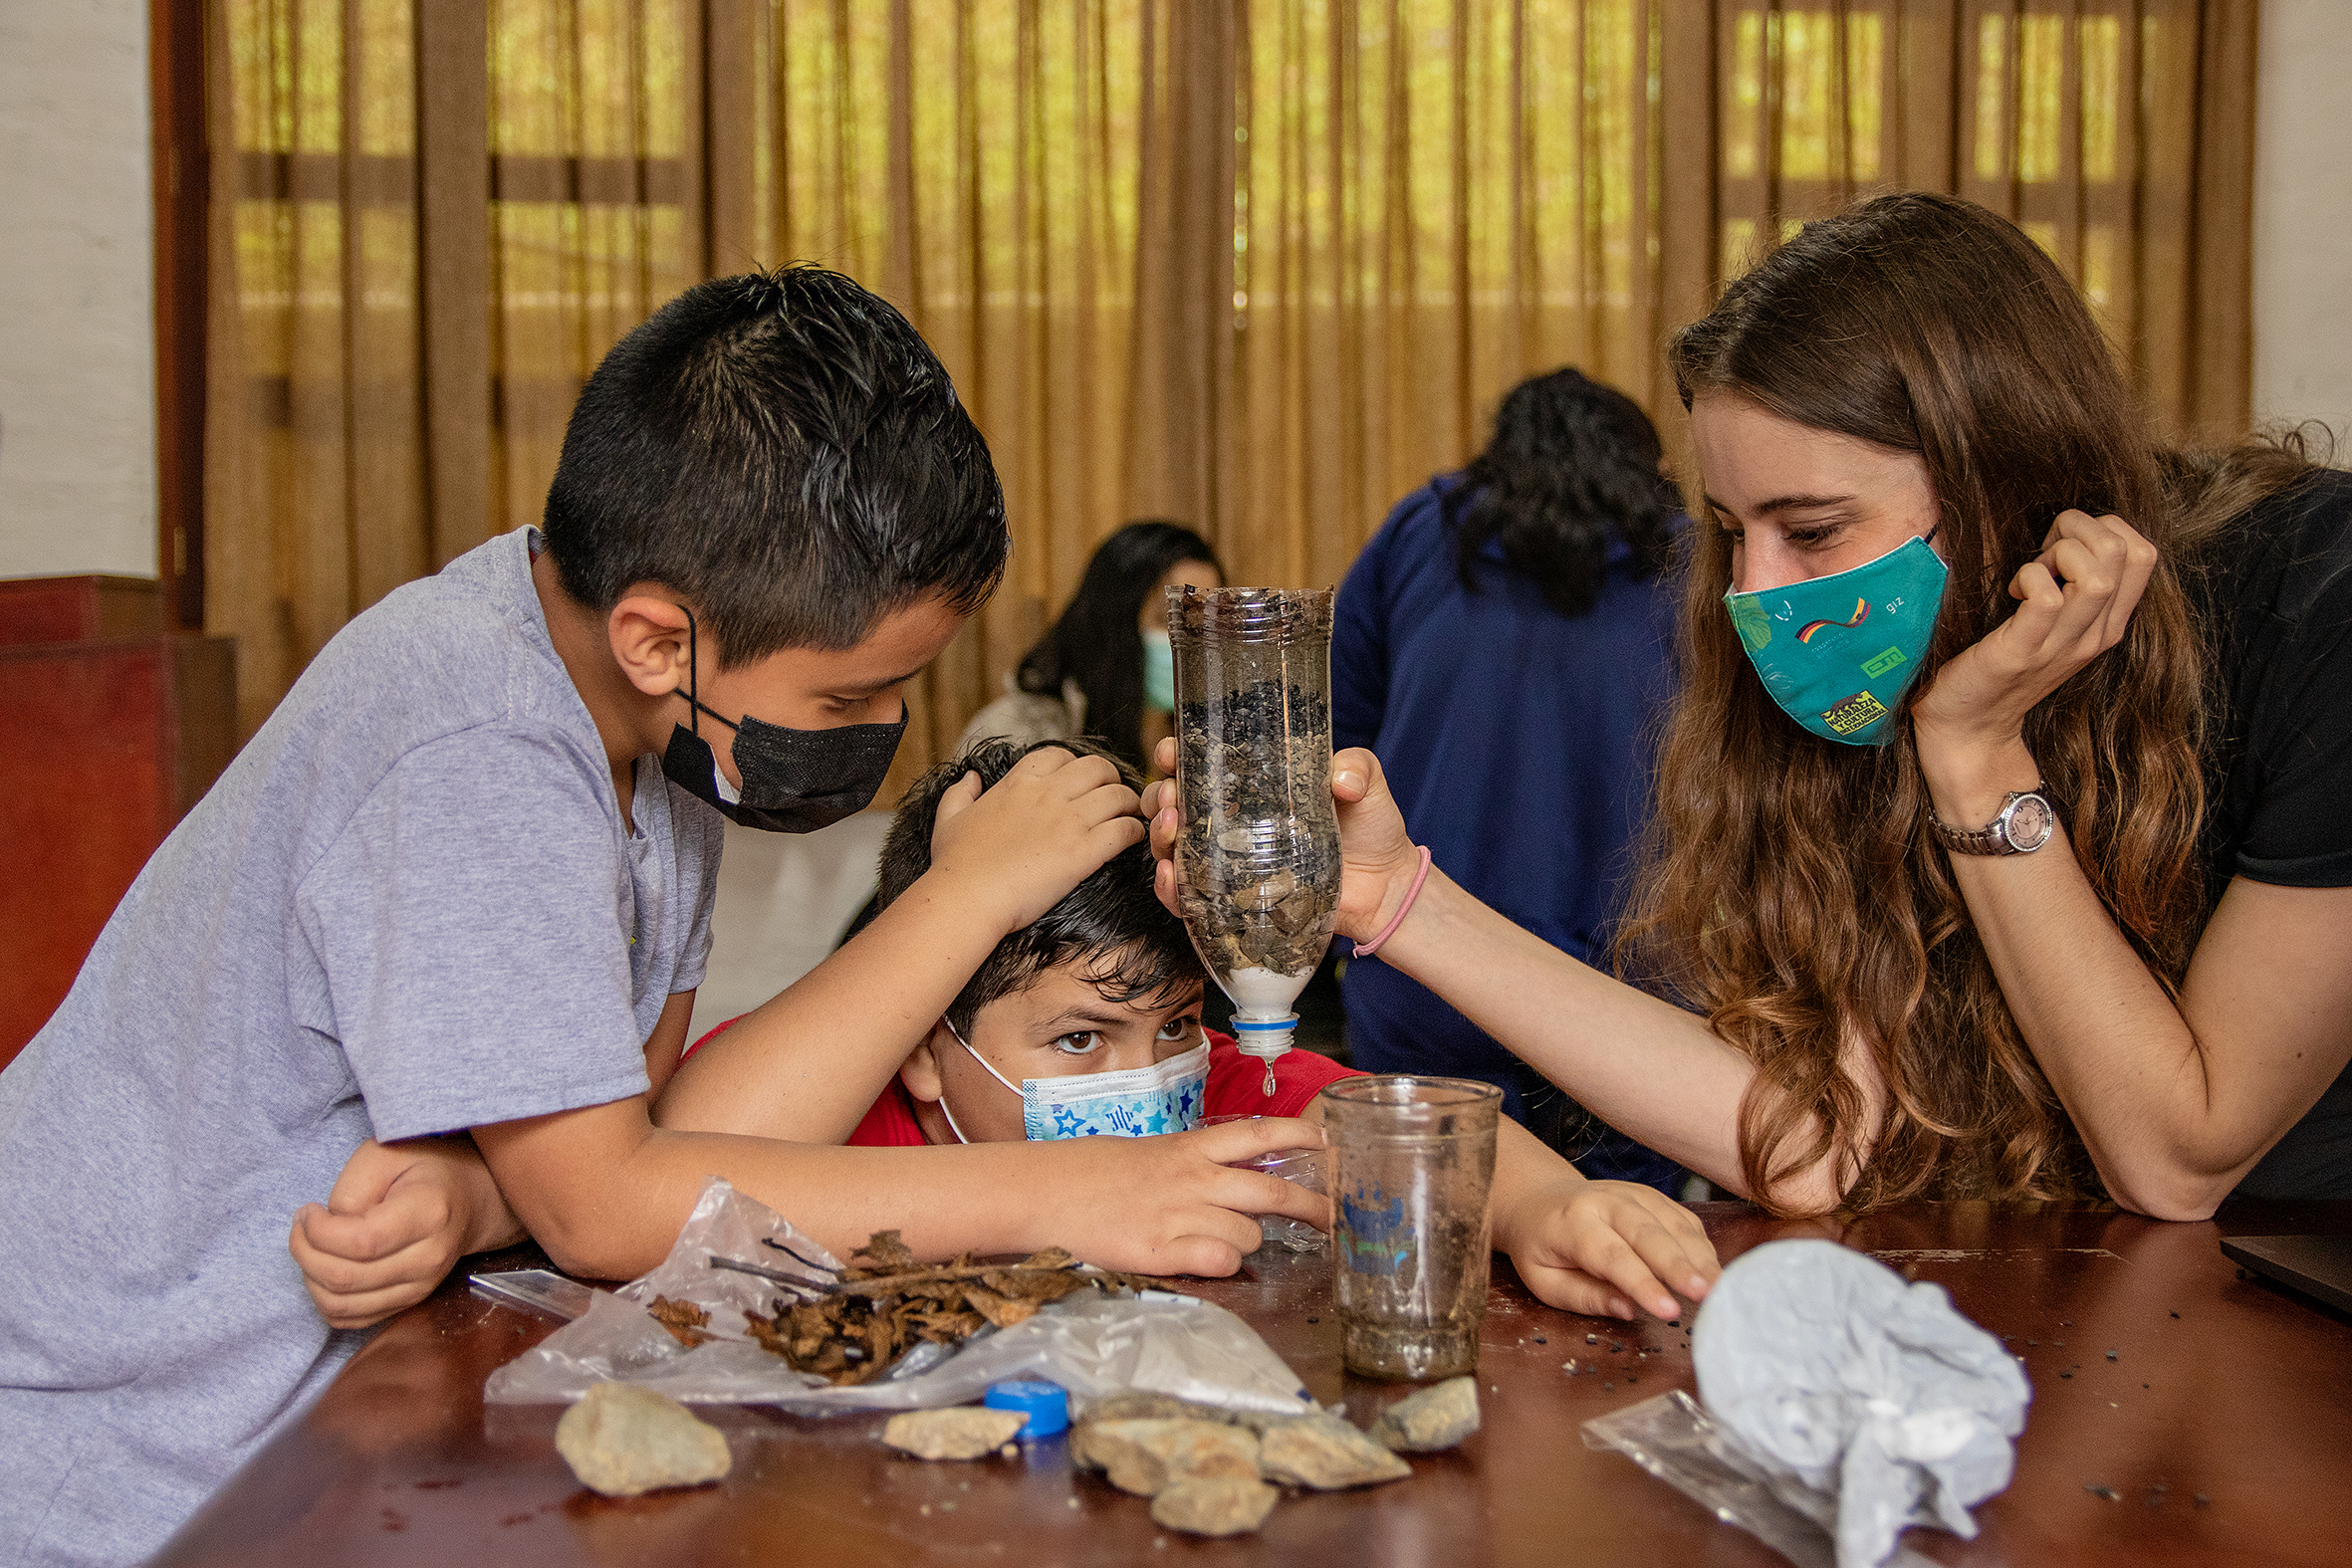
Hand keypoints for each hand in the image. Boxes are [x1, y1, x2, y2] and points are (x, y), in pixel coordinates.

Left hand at [288, 1137, 519, 1329]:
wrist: (471, 1200)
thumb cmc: (426, 1170)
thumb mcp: (386, 1154)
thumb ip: (352, 1188)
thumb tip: (329, 1229)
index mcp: (429, 1214)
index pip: (360, 1242)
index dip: (319, 1232)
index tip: (309, 1211)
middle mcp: (428, 1259)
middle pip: (345, 1278)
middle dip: (304, 1253)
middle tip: (300, 1226)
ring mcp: (420, 1287)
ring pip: (342, 1306)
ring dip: (310, 1278)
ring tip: (311, 1247)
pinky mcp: (408, 1303)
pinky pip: (351, 1319)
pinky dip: (325, 1300)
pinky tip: (326, 1268)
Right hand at [927, 745, 1145, 933]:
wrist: (967, 898)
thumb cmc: (954, 865)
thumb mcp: (948, 819)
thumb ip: (960, 793)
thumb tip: (971, 777)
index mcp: (1017, 784)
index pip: (1058, 755)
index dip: (1075, 764)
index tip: (1081, 780)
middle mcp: (1046, 795)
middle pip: (1097, 768)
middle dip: (1111, 778)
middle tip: (1114, 795)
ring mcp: (1067, 822)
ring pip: (1117, 795)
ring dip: (1129, 803)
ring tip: (1131, 815)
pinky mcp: (1082, 852)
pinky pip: (1123, 830)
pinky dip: (1134, 831)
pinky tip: (1132, 838)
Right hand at [1038, 1117, 1329, 1277]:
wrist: (1046, 1192)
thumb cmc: (1095, 1174)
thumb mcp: (1151, 1154)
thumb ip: (1194, 1164)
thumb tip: (1235, 1174)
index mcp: (1189, 1148)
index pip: (1258, 1133)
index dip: (1301, 1134)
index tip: (1329, 1141)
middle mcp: (1192, 1178)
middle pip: (1272, 1189)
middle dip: (1311, 1206)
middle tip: (1331, 1219)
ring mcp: (1179, 1214)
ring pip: (1250, 1234)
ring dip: (1249, 1243)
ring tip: (1224, 1242)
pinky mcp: (1162, 1251)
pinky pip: (1219, 1260)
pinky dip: (1223, 1264)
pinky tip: (1206, 1260)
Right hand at [1143, 738, 1421, 943]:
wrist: (1386, 887)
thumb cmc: (1372, 828)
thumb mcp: (1368, 784)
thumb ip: (1358, 769)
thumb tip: (1341, 778)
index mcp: (1253, 784)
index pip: (1200, 762)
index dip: (1175, 753)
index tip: (1170, 751)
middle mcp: (1233, 822)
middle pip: (1174, 803)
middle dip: (1159, 796)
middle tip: (1172, 798)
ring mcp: (1230, 863)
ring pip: (1171, 848)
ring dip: (1158, 838)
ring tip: (1171, 830)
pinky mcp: (1235, 901)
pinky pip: (1189, 899)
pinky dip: (1171, 889)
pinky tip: (1173, 876)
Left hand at [1493, 1177, 1719, 1320]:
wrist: (1540, 1199)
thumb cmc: (1541, 1248)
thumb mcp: (1545, 1281)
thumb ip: (1585, 1297)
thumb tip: (1627, 1310)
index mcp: (1572, 1222)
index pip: (1611, 1255)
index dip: (1642, 1283)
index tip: (1668, 1312)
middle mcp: (1606, 1201)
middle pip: (1648, 1233)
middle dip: (1679, 1266)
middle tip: (1707, 1295)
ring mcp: (1634, 1193)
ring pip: (1673, 1223)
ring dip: (1699, 1257)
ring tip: (1720, 1290)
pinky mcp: (1654, 1196)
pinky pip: (1684, 1220)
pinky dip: (1701, 1246)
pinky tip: (1713, 1273)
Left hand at [1910, 509, 2157, 819]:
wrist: (1971, 728)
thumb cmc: (2007, 663)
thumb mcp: (2057, 624)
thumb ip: (2075, 586)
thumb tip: (2073, 533)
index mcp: (2108, 624)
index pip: (2144, 553)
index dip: (2104, 528)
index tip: (2063, 545)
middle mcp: (2095, 635)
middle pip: (2125, 552)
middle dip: (2080, 529)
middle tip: (2044, 554)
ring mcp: (2061, 646)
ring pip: (2096, 575)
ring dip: (2058, 553)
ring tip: (2033, 573)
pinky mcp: (2021, 652)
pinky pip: (2046, 599)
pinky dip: (2030, 578)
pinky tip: (2012, 591)